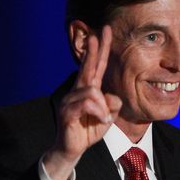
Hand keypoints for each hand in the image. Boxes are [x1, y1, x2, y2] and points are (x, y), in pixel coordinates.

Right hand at [43, 26, 121, 179]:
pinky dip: (97, 112)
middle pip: (88, 67)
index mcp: (88, 89)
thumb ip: (112, 105)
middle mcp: (78, 90)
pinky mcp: (66, 110)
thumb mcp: (107, 117)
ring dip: (103, 107)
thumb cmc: (88, 130)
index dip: (100, 49)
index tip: (104, 31)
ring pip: (92, 91)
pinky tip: (99, 119)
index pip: (96, 66)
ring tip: (103, 118)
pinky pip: (86, 103)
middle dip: (93, 49)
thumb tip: (112, 96)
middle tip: (96, 33)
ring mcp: (70, 99)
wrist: (72, 148)